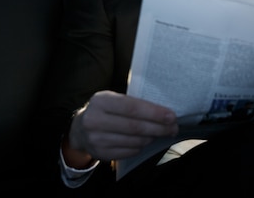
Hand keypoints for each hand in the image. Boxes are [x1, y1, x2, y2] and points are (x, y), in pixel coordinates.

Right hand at [63, 90, 177, 166]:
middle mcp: (95, 120)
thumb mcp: (112, 99)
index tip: (172, 116)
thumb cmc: (104, 110)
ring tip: (162, 133)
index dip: (154, 113)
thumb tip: (163, 112)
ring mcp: (96, 139)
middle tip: (174, 128)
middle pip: (135, 127)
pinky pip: (129, 152)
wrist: (80, 129)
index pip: (133, 108)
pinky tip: (146, 141)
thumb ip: (132, 103)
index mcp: (101, 101)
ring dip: (152, 137)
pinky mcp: (100, 154)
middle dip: (159, 128)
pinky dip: (141, 146)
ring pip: (134, 141)